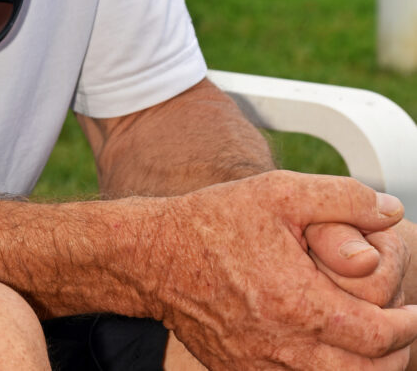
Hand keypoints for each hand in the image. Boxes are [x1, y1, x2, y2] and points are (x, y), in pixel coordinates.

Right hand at [143, 171, 416, 370]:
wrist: (156, 257)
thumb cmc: (215, 221)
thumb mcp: (278, 192)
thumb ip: (341, 198)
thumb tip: (390, 210)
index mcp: (299, 302)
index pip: (379, 337)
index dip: (408, 327)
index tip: (415, 311)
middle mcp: (284, 347)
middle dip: (394, 357)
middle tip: (401, 331)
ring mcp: (263, 368)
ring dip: (363, 370)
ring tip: (372, 346)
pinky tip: (329, 353)